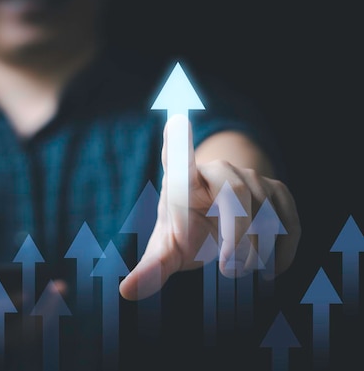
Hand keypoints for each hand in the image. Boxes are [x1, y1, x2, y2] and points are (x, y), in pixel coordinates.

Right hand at [0, 260, 66, 344]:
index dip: (3, 307)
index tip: (27, 294)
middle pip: (9, 331)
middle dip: (38, 312)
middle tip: (60, 287)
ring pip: (19, 335)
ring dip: (43, 315)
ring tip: (60, 289)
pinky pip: (20, 332)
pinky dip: (38, 317)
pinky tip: (51, 296)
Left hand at [119, 114, 300, 299]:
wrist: (220, 223)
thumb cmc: (186, 234)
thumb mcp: (167, 251)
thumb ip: (151, 269)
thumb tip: (125, 292)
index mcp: (182, 182)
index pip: (178, 158)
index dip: (178, 142)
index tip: (176, 121)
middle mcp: (216, 171)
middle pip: (234, 193)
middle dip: (238, 235)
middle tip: (230, 270)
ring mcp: (248, 177)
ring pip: (264, 206)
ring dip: (258, 247)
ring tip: (243, 271)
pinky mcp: (275, 190)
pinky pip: (288, 215)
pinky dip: (285, 246)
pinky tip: (273, 269)